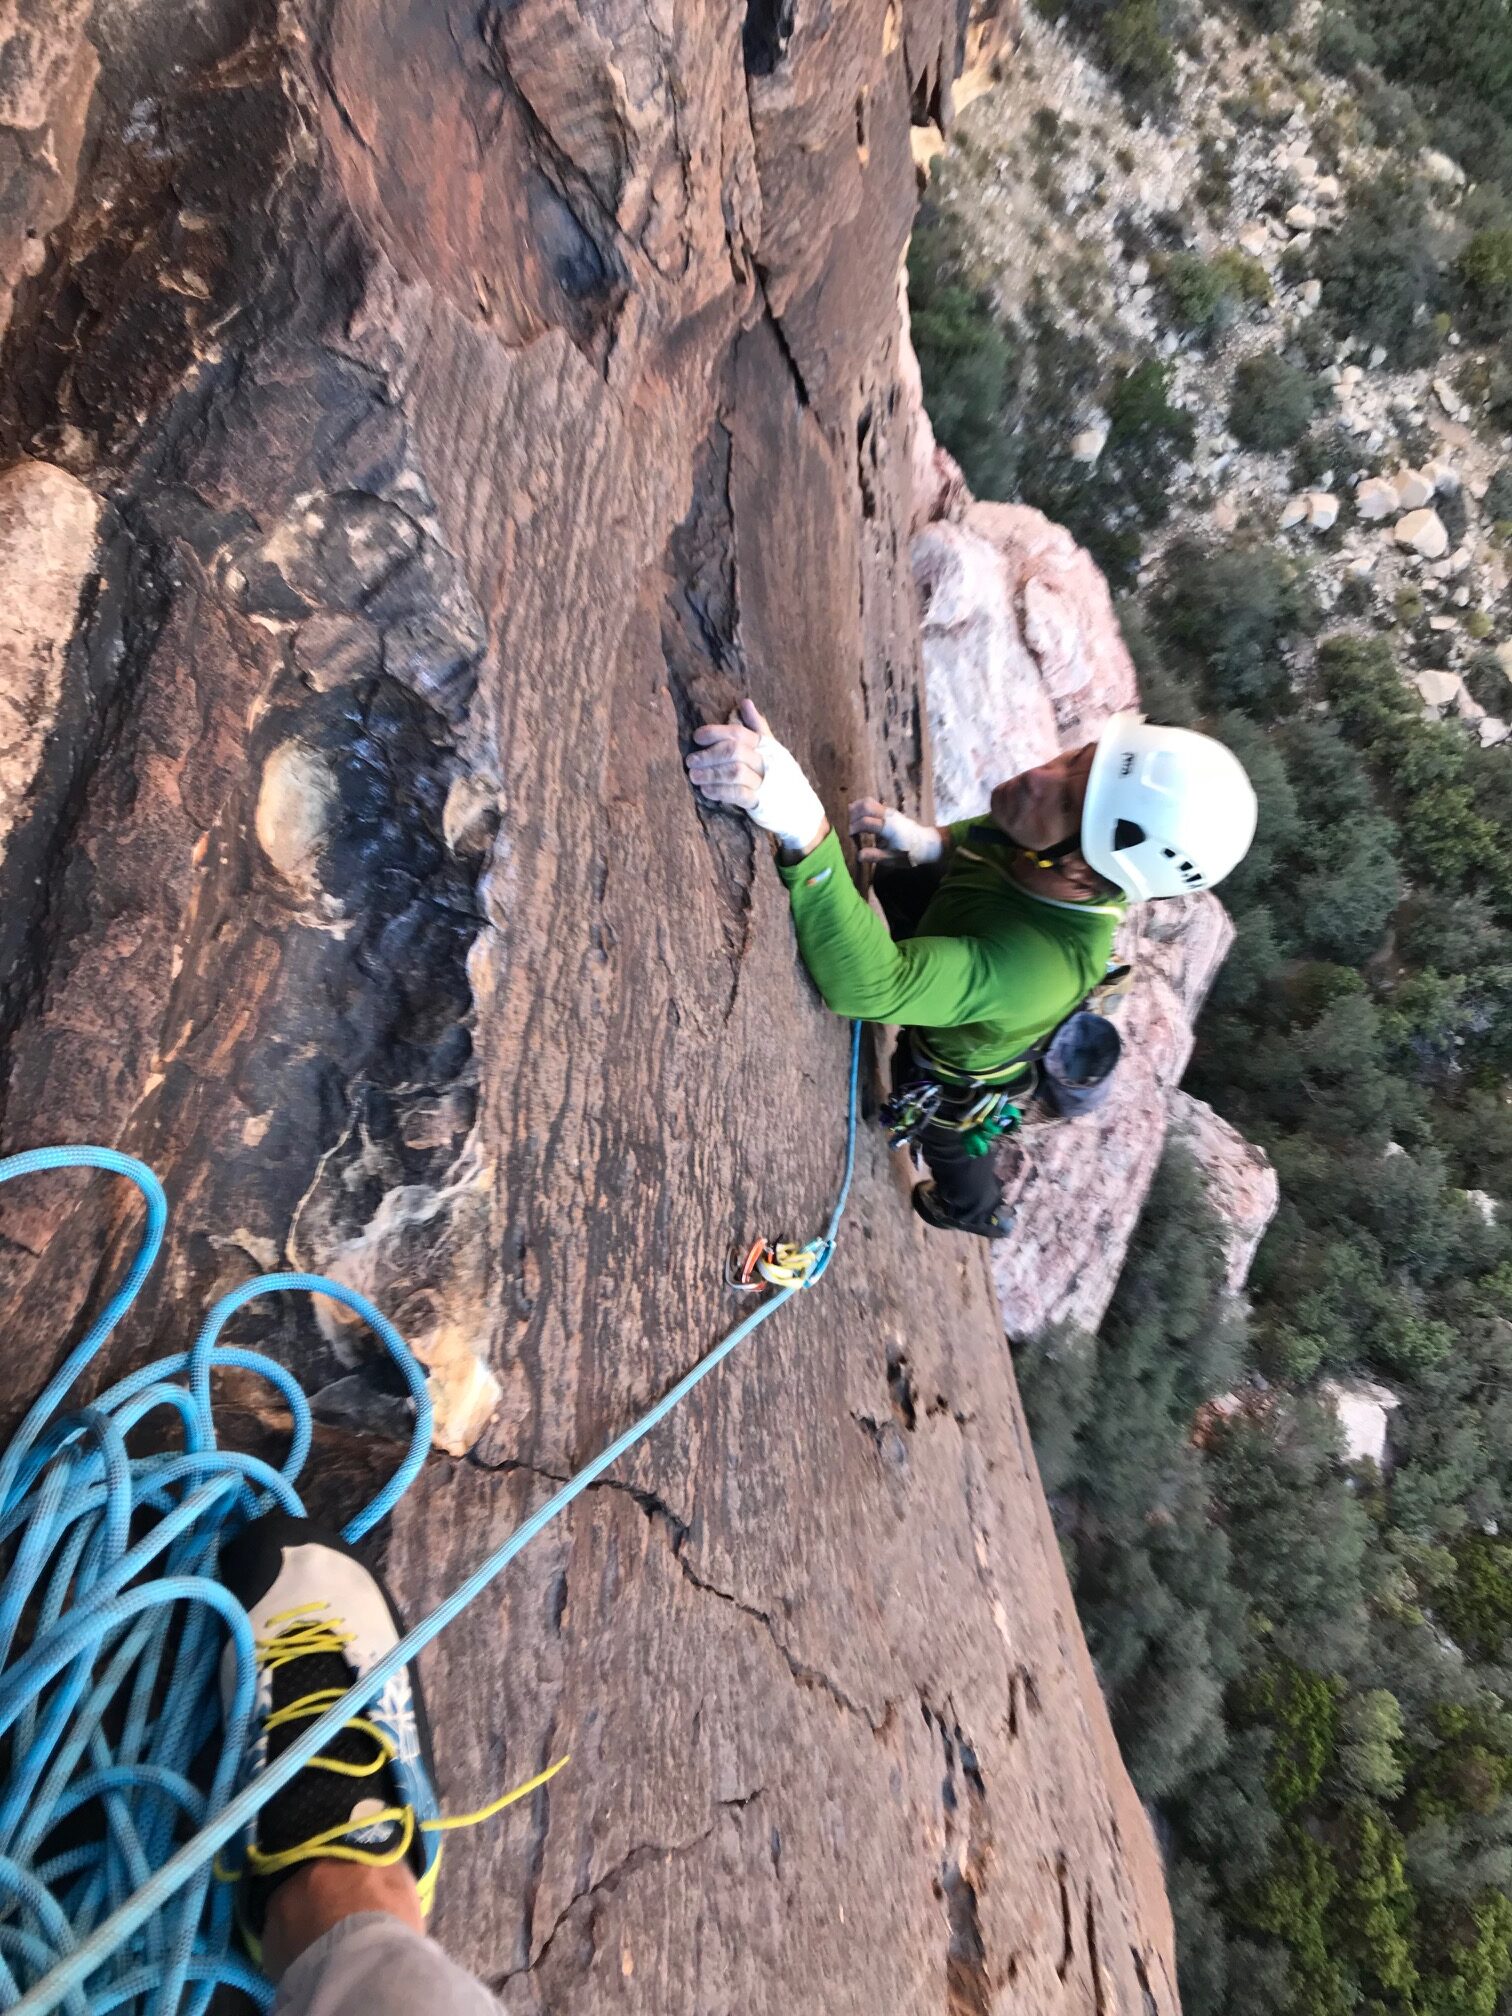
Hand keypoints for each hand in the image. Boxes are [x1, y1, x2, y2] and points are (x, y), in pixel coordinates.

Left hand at [686, 699, 827, 856]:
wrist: (799, 805)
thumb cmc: (779, 773)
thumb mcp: (770, 748)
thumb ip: (757, 726)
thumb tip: (745, 701)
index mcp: (765, 745)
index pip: (739, 734)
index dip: (716, 733)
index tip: (697, 736)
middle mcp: (765, 761)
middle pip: (734, 752)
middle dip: (710, 755)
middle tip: (691, 760)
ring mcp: (764, 781)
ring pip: (735, 772)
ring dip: (711, 773)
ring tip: (694, 776)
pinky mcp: (761, 801)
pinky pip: (738, 794)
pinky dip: (720, 791)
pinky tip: (706, 791)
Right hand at [849, 797, 944, 866]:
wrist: (925, 843)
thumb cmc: (909, 852)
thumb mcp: (892, 858)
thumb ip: (875, 856)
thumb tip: (858, 855)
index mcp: (888, 827)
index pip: (865, 822)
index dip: (854, 827)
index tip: (848, 835)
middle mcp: (888, 815)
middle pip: (865, 806)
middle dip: (853, 814)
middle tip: (847, 825)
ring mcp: (889, 811)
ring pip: (868, 801)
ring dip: (857, 807)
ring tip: (850, 818)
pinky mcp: (890, 810)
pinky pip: (873, 803)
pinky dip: (863, 806)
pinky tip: (858, 816)